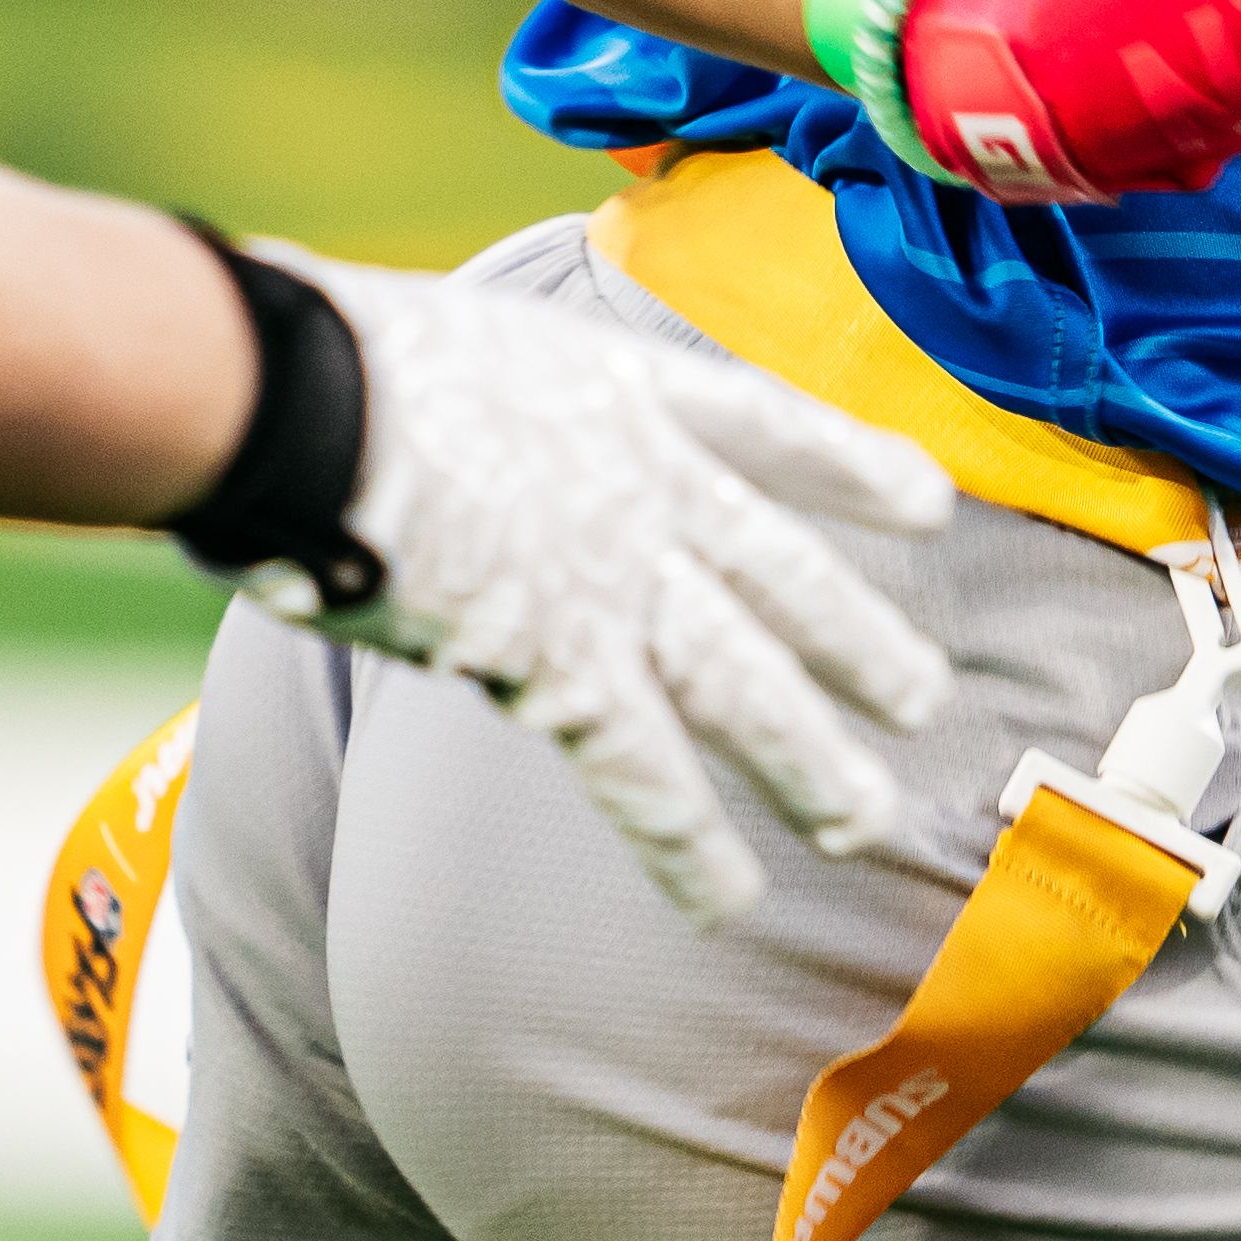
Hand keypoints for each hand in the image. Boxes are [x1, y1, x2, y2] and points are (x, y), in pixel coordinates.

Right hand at [274, 260, 958, 919]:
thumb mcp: (469, 339)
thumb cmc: (347, 356)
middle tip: (927, 700)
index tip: (932, 506)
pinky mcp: (559, 665)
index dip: (856, 469)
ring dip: (809, 758)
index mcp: (626, 389)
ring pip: (745, 685)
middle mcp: (648, 488)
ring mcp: (615, 581)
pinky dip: (686, 842)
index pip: (774, 427)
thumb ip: (510, 400)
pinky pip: (641, 772)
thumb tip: (474, 437)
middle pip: (786, 576)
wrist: (308, 399)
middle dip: (858, 643)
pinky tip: (730, 900)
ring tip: (867, 821)